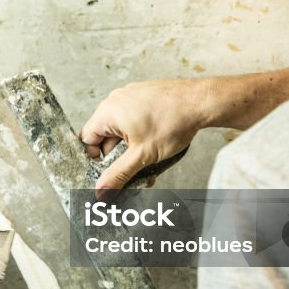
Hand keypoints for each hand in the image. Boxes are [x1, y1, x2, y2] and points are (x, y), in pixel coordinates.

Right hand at [81, 79, 207, 192]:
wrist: (201, 102)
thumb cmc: (173, 122)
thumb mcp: (142, 156)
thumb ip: (118, 175)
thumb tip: (101, 192)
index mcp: (107, 112)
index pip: (87, 139)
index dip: (95, 159)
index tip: (108, 172)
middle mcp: (115, 101)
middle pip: (106, 137)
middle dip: (119, 159)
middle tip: (133, 173)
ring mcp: (130, 97)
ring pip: (123, 132)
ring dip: (131, 151)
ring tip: (149, 163)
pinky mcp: (144, 97)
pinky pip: (134, 121)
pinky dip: (140, 137)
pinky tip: (155, 148)